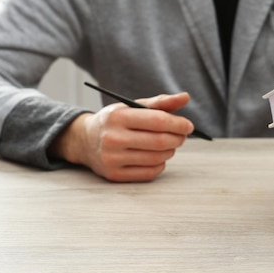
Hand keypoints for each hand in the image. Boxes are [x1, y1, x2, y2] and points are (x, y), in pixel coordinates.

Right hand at [49, 92, 194, 181]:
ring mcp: (112, 158)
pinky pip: (149, 173)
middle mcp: (113, 138)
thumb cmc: (115, 121)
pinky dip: (160, 165)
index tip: (188, 126)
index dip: (178, 124)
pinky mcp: (114, 174)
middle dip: (178, 138)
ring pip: (156, 158)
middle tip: (182, 136)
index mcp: (118, 117)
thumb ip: (160, 102)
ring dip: (170, 151)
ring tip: (169, 145)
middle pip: (159, 141)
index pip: (158, 120)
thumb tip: (185, 97)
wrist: (85, 140)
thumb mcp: (133, 106)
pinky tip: (158, 157)